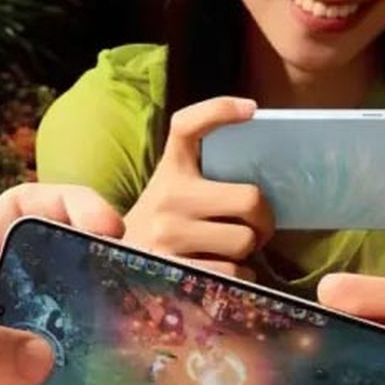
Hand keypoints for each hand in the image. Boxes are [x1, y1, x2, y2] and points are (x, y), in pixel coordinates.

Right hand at [122, 96, 272, 279]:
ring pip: (244, 240)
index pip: (187, 125)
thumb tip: (260, 182)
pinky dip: (241, 276)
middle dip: (264, 218)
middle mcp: (167, 198)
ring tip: (234, 250)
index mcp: (169, 171)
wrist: (119, 266)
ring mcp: (168, 235)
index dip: (220, 109)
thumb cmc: (160, 226)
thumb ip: (204, 178)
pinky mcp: (176, 270)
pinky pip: (234, 273)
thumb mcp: (171, 190)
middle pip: (250, 199)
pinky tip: (225, 270)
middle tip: (257, 226)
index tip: (250, 109)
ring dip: (249, 250)